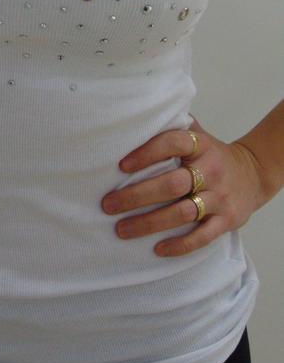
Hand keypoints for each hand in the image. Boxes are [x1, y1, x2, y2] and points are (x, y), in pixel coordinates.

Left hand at [101, 117, 266, 256]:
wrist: (254, 174)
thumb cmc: (211, 154)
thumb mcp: (197, 134)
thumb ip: (172, 125)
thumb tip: (135, 113)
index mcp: (201, 145)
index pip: (172, 143)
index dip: (146, 153)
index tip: (121, 165)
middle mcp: (211, 170)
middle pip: (172, 184)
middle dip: (136, 196)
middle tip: (108, 204)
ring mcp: (220, 197)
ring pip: (182, 212)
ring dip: (149, 223)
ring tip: (121, 229)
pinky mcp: (227, 220)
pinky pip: (202, 236)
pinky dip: (179, 244)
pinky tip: (157, 249)